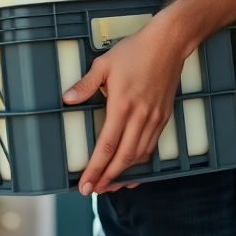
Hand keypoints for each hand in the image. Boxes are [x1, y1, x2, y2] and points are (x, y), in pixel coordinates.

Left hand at [62, 17, 186, 195]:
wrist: (168, 43)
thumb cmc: (134, 51)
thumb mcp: (104, 64)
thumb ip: (85, 84)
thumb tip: (67, 99)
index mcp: (122, 106)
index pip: (107, 147)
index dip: (95, 169)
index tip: (85, 185)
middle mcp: (140, 117)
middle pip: (124, 158)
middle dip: (108, 178)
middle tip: (94, 191)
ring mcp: (154, 119)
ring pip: (139, 155)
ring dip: (124, 173)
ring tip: (110, 183)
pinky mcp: (164, 117)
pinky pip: (152, 146)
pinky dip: (140, 160)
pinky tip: (132, 167)